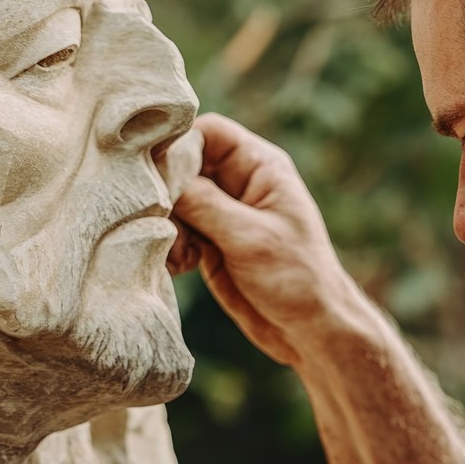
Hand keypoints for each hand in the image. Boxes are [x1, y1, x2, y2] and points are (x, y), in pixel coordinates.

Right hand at [169, 113, 357, 365]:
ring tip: (180, 257)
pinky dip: (170, 247)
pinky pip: (176, 232)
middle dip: (166, 194)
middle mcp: (238, 184)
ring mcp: (222, 214)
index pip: (208, 132)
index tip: (154, 174)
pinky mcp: (210, 242)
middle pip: (183, 166)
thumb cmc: (296, 278)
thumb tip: (160, 179)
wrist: (310, 331)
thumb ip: (205, 204)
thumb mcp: (250, 237)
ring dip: (167, 227)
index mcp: (260, 167)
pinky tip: (180, 268)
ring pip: (174, 201)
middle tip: (163, 224)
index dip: (177, 145)